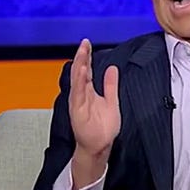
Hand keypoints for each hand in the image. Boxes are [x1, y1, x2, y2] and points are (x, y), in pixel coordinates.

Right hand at [68, 39, 119, 185]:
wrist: (100, 146)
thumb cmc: (103, 127)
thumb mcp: (111, 101)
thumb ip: (110, 85)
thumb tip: (112, 69)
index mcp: (88, 91)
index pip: (86, 70)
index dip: (87, 57)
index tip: (87, 44)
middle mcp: (82, 95)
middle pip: (80, 71)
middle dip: (82, 57)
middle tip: (84, 43)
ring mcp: (78, 102)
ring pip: (77, 80)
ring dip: (79, 65)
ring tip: (83, 52)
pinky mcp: (77, 110)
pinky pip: (77, 94)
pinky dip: (79, 82)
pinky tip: (81, 71)